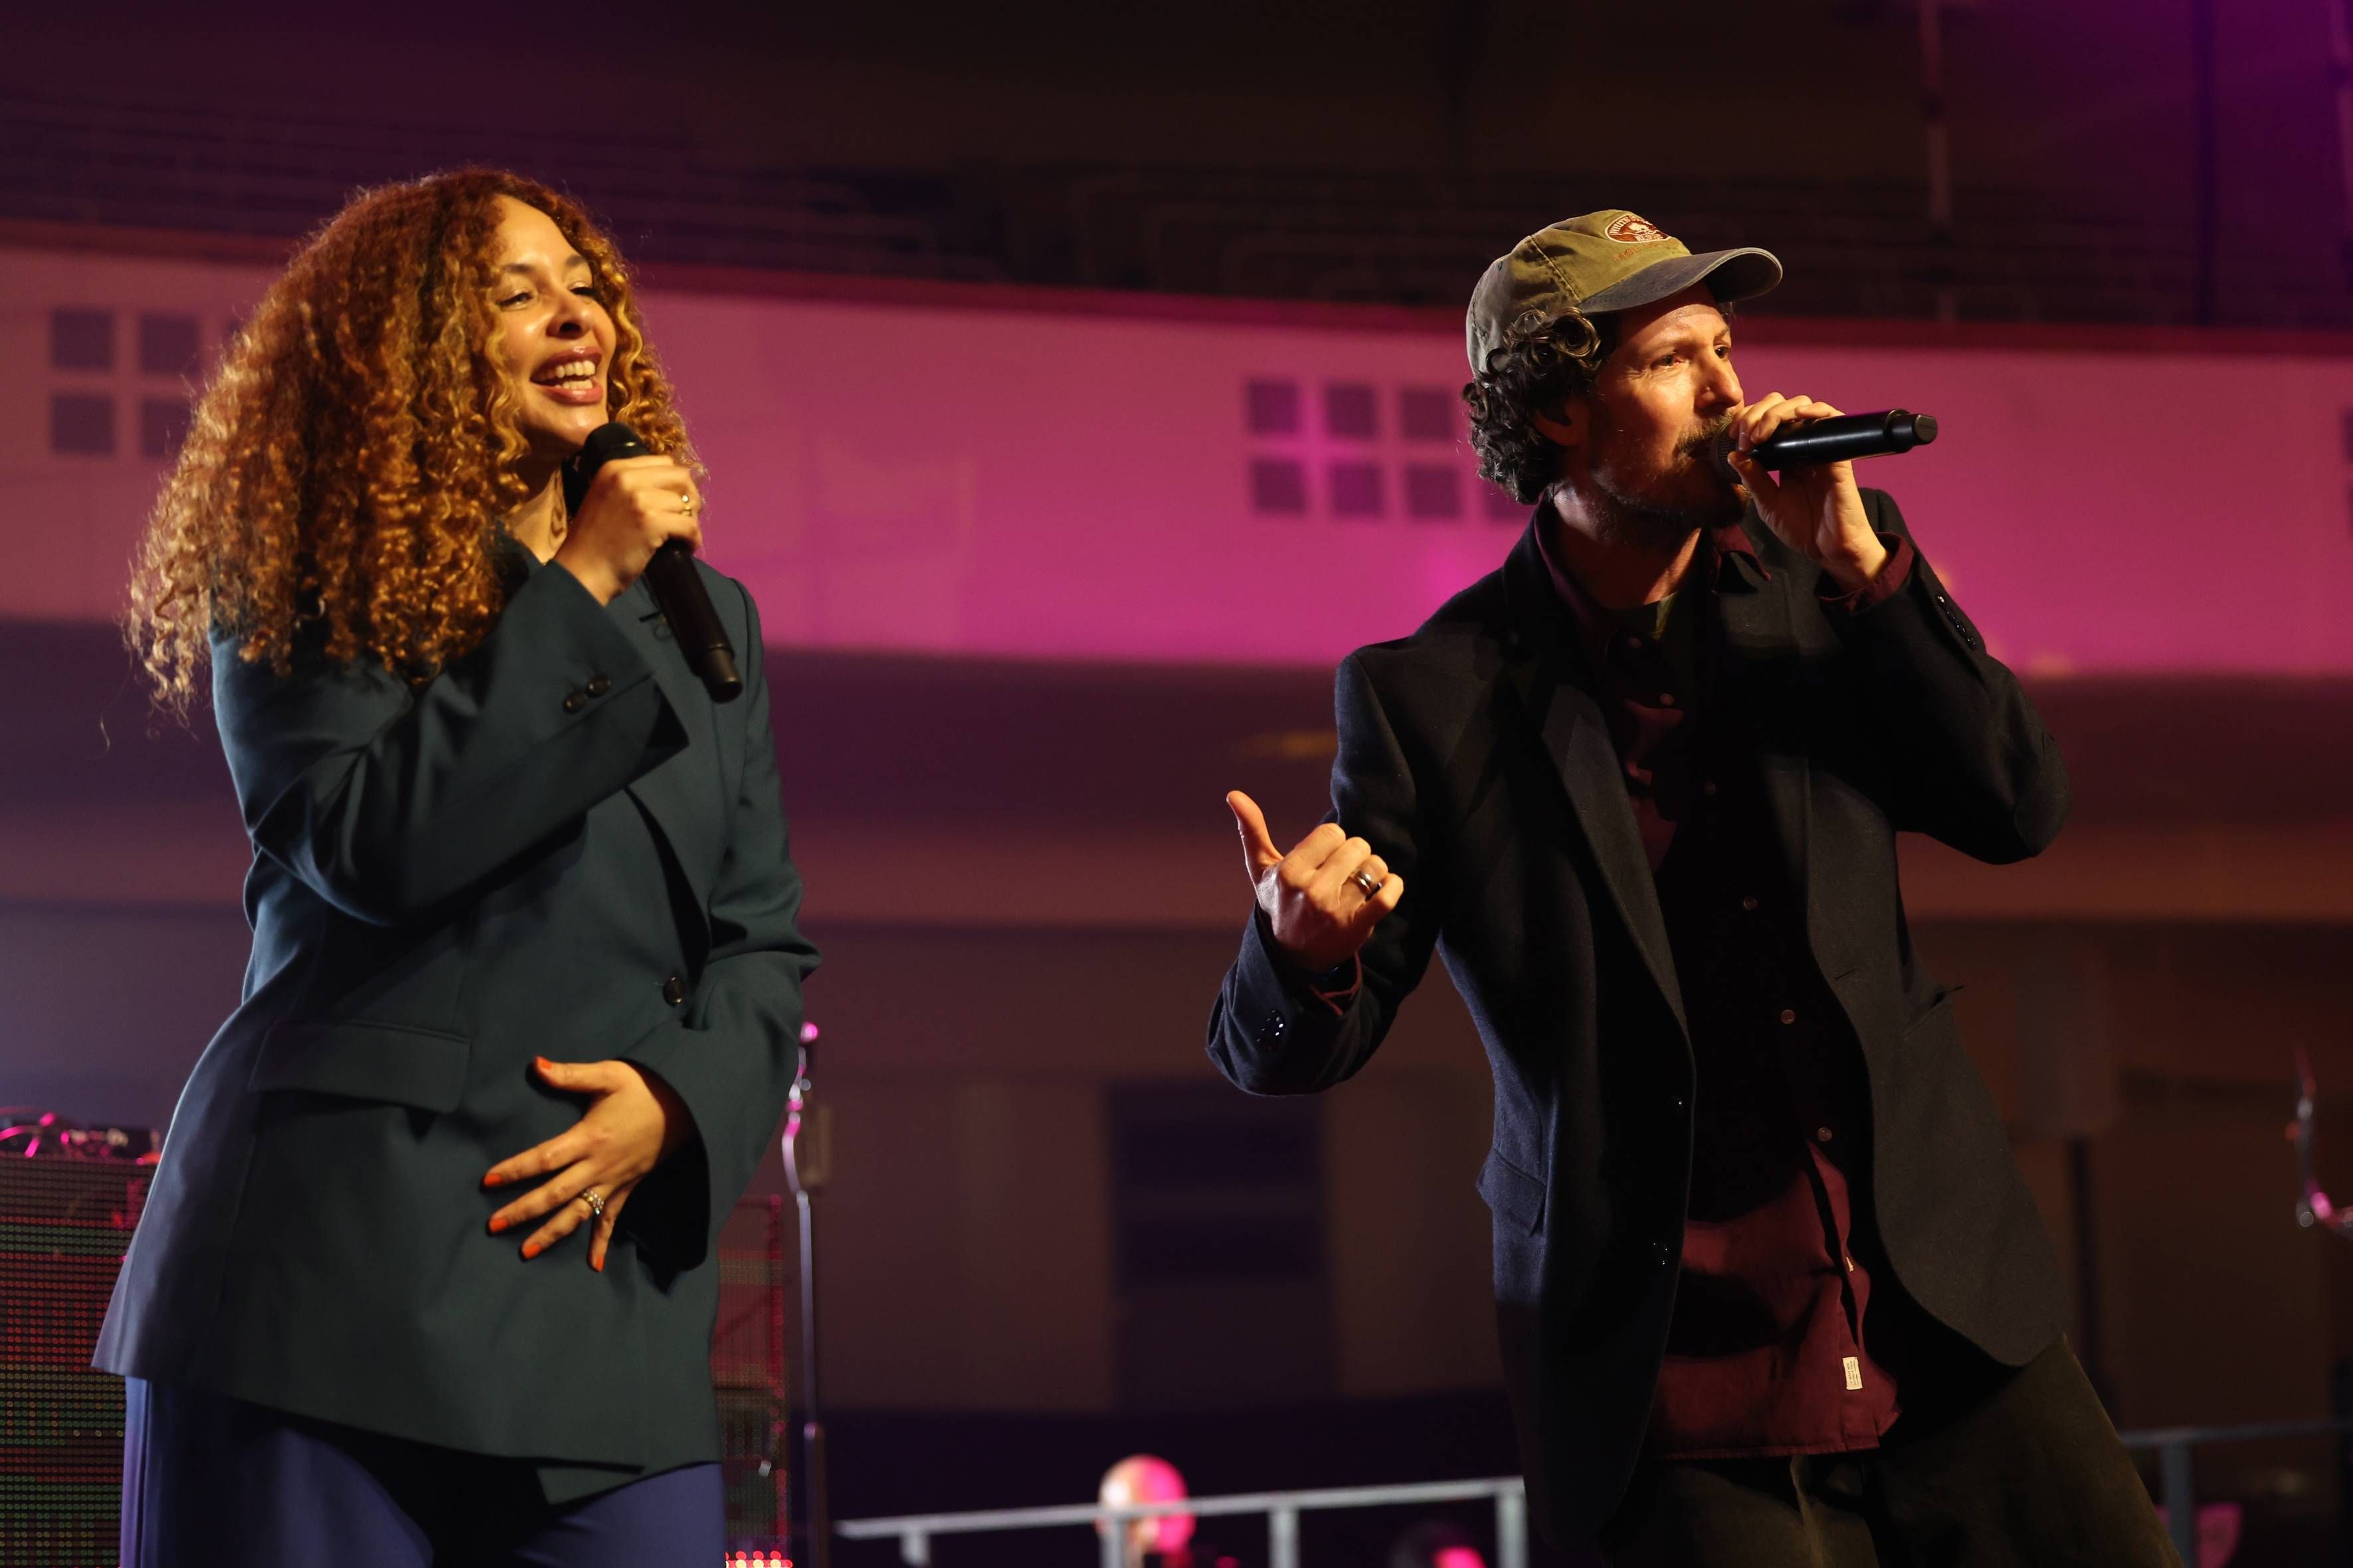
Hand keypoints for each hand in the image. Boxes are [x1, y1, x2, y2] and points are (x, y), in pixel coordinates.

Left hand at [483, 1057, 694, 1270]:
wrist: (687, 1105)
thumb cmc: (644, 1087)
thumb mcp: (608, 1075)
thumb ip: (571, 1074)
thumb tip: (535, 1064)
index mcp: (589, 1138)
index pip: (545, 1158)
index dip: (516, 1169)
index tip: (489, 1180)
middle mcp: (599, 1165)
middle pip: (556, 1193)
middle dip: (524, 1210)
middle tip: (494, 1225)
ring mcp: (614, 1181)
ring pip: (579, 1213)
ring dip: (553, 1234)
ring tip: (526, 1252)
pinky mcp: (628, 1188)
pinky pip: (612, 1220)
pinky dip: (602, 1243)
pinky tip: (592, 1265)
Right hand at [552, 455, 703, 605]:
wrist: (582, 570)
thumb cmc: (595, 540)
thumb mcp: (607, 498)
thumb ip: (633, 487)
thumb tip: (672, 487)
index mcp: (615, 468)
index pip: (663, 462)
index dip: (676, 482)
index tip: (677, 499)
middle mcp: (627, 477)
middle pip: (681, 476)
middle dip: (690, 496)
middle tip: (688, 516)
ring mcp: (639, 498)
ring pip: (686, 502)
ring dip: (691, 521)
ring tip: (683, 536)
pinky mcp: (652, 521)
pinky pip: (690, 525)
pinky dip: (694, 538)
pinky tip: (688, 547)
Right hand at [1227, 790, 1402, 972]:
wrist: (1292, 956)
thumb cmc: (1279, 903)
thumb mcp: (1261, 870)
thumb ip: (1251, 831)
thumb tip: (1234, 794)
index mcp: (1289, 873)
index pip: (1332, 832)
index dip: (1332, 840)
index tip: (1324, 856)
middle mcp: (1312, 891)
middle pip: (1356, 845)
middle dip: (1353, 853)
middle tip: (1343, 869)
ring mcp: (1336, 911)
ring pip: (1374, 867)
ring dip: (1373, 870)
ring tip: (1360, 880)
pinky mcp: (1358, 927)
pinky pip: (1388, 895)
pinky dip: (1393, 885)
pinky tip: (1385, 885)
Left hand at [1722, 393, 1886, 591]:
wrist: (1829, 549)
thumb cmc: (1803, 528)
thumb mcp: (1768, 505)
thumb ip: (1753, 479)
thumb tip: (1734, 454)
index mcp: (1785, 456)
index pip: (1767, 421)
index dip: (1748, 419)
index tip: (1733, 437)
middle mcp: (1803, 447)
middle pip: (1782, 407)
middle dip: (1758, 412)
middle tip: (1745, 434)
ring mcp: (1820, 448)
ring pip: (1804, 407)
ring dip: (1779, 411)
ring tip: (1762, 431)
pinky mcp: (1837, 455)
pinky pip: (1833, 421)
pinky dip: (1817, 411)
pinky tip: (1799, 415)